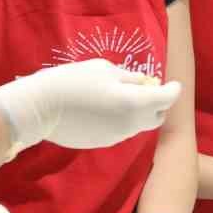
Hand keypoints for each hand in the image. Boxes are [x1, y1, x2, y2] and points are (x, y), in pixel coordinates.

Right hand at [0, 59, 180, 150]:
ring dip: (138, 113)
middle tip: (147, 90)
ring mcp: (117, 137)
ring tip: (121, 97)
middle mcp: (130, 124)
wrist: (39, 108)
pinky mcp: (103, 143)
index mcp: (134, 102)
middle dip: (157, 104)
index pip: (167, 99)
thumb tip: (144, 83)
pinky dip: (121, 120)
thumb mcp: (105, 69)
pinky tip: (104, 109)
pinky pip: (121, 131)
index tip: (172, 83)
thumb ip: (130, 78)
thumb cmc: (72, 81)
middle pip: (156, 118)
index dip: (172, 89)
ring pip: (138, 126)